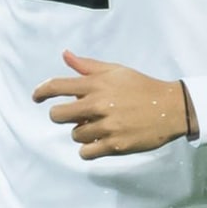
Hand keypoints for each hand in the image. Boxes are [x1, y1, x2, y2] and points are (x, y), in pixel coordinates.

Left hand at [32, 50, 191, 159]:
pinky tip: (99, 141)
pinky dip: (89, 149)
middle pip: (58, 115)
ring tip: (98, 126)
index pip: (57, 86)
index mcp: (96, 84)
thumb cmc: (141, 86)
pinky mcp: (115, 145)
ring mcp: (106, 126)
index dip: (41, 92)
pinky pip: (86, 152)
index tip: (36, 97)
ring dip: (81, 131)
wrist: (170, 108)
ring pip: (74, 134)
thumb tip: (65, 55)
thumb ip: (88, 66)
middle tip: (74, 115)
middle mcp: (98, 104)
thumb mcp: (116, 70)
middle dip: (61, 115)